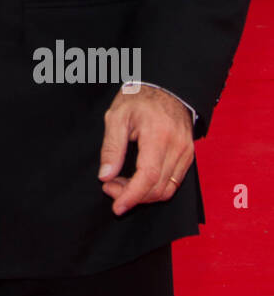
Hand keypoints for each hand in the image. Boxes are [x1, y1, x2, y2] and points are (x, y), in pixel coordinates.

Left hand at [98, 83, 193, 215]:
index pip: (148, 176)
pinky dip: (154, 188)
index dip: (132, 195)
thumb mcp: (117, 117)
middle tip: (109, 186)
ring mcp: (186, 153)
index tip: (117, 206)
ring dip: (143, 194)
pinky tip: (137, 180)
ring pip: (167, 189)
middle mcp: (177, 147)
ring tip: (120, 183)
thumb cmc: (139, 99)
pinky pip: (174, 183)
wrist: (166, 89)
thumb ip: (111, 147)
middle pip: (158, 187)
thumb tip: (106, 175)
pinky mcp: (188, 157)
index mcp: (158, 135)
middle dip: (132, 195)